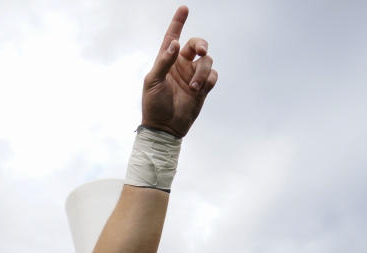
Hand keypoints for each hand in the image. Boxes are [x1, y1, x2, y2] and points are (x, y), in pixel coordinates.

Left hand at [141, 6, 217, 137]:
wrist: (165, 127)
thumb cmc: (154, 104)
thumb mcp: (153, 81)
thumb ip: (164, 61)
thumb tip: (175, 44)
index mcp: (167, 61)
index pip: (173, 37)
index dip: (178, 22)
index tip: (184, 8)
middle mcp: (181, 65)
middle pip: (196, 45)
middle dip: (201, 44)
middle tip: (201, 51)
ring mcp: (193, 75)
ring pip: (207, 61)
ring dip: (202, 72)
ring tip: (193, 87)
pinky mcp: (203, 87)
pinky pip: (213, 75)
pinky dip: (208, 79)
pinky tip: (199, 89)